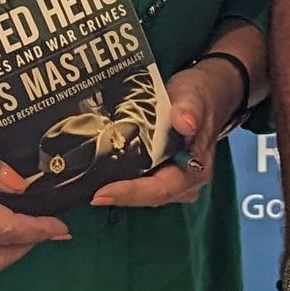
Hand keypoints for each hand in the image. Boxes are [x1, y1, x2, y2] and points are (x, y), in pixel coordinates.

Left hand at [92, 63, 236, 209]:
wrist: (204, 94)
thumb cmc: (200, 96)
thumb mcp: (195, 97)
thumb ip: (190, 110)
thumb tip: (184, 122)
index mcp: (196, 170)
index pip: (161, 188)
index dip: (131, 193)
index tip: (102, 194)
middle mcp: (184, 182)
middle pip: (148, 196)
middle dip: (118, 196)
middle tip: (86, 194)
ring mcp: (171, 179)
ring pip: (141, 193)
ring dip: (116, 190)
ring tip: (85, 188)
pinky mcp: (159, 173)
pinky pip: (138, 182)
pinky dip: (119, 180)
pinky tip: (96, 174)